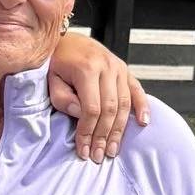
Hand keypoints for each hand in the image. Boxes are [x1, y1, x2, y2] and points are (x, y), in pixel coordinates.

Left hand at [46, 34, 153, 162]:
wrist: (68, 40)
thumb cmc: (58, 62)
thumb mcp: (52, 80)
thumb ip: (64, 99)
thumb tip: (81, 114)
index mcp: (86, 68)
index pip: (91, 109)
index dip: (88, 132)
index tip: (83, 149)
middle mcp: (106, 66)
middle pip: (110, 109)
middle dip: (104, 136)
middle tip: (99, 155)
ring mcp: (118, 67)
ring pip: (124, 104)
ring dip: (119, 130)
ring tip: (113, 149)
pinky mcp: (125, 70)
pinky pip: (137, 90)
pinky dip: (142, 107)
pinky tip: (143, 122)